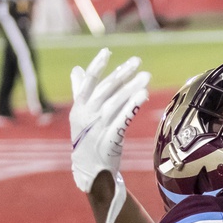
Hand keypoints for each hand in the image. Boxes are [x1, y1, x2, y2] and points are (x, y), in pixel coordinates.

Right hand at [70, 48, 150, 222]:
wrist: (88, 172)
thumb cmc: (87, 140)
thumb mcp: (80, 116)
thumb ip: (79, 92)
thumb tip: (77, 69)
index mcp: (78, 108)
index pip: (88, 83)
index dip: (97, 66)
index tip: (108, 51)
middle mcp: (86, 117)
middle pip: (105, 91)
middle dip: (121, 74)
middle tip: (137, 61)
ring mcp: (97, 129)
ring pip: (115, 104)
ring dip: (131, 89)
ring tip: (146, 76)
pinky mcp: (109, 141)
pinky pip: (122, 121)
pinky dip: (132, 107)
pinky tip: (143, 95)